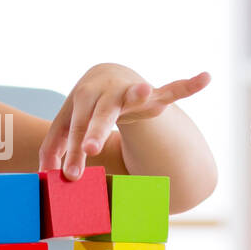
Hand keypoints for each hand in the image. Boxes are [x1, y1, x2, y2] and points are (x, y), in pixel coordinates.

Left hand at [38, 63, 209, 179]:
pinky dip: (189, 85)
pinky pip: (173, 90)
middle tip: (89, 149)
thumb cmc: (84, 107)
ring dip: (138, 93)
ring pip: (133, 96)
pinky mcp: (153, 95)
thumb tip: (45, 176)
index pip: (74, 129)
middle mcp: (104, 94)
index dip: (71, 152)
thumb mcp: (66, 124)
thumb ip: (54, 149)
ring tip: (145, 90)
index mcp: (81, 102)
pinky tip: (205, 78)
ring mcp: (130, 92)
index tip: (70, 175)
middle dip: (94, 131)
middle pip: (99, 115)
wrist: (105, 73)